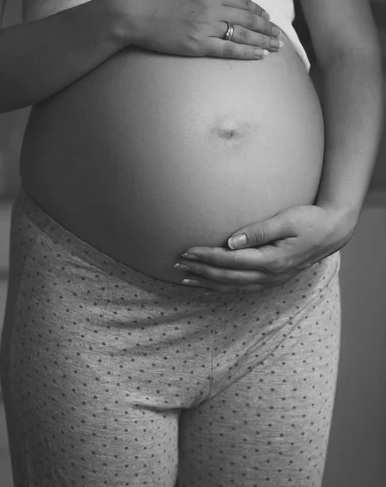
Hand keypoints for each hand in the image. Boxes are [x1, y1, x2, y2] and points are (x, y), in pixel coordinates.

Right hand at [118, 0, 282, 59]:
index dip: (258, 10)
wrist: (133, 12)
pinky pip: (229, 49)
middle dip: (266, 27)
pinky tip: (260, 55)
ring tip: (277, 47)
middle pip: (248, 18)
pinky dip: (247, 52)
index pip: (242, 1)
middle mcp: (213, 7)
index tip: (267, 17)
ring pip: (243, 34)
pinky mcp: (198, 45)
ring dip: (263, 40)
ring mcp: (206, 27)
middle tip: (279, 35)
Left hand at [175, 204, 357, 293]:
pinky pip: (241, 288)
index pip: (229, 260)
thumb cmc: (310, 221)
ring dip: (207, 283)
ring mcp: (271, 280)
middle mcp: (269, 275)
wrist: (332, 232)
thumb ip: (259, 231)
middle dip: (200, 270)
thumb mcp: (286, 220)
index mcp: (271, 260)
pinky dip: (222, 288)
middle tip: (177, 264)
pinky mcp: (271, 279)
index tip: (186, 250)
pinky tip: (209, 286)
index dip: (205, 256)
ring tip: (185, 278)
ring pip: (232, 286)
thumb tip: (231, 241)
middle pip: (226, 277)